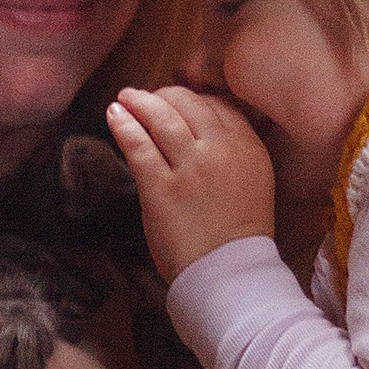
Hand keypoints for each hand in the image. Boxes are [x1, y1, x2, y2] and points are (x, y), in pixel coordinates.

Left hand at [106, 86, 276, 283]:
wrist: (229, 272)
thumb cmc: (240, 234)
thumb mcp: (254, 182)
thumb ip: (235, 153)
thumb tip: (204, 130)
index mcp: (249, 148)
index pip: (219, 106)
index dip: (193, 99)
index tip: (177, 102)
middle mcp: (221, 150)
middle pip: (188, 104)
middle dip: (165, 96)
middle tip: (147, 97)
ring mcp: (190, 167)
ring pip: (161, 118)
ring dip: (140, 102)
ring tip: (126, 97)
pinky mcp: (161, 186)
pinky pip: (138, 145)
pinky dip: (123, 125)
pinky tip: (114, 115)